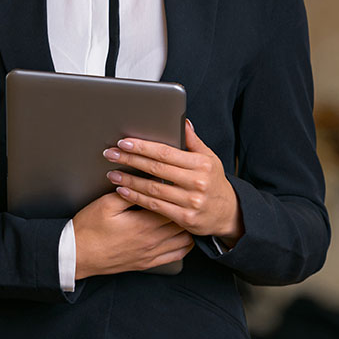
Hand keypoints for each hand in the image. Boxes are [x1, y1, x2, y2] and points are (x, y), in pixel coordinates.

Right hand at [71, 191, 193, 279]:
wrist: (78, 255)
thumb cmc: (89, 229)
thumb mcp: (106, 204)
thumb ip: (130, 192)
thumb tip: (146, 179)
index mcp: (144, 224)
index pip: (172, 205)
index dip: (177, 193)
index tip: (177, 184)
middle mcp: (152, 241)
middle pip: (182, 222)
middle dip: (185, 207)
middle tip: (185, 195)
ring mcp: (151, 254)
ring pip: (185, 240)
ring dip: (187, 226)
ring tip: (184, 213)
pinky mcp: (148, 263)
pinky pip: (177, 256)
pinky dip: (185, 245)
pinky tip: (181, 235)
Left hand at [104, 119, 243, 244]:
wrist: (229, 213)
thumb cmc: (214, 182)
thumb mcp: (209, 158)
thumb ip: (193, 141)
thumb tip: (182, 120)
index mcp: (201, 164)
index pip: (166, 152)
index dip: (143, 147)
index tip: (124, 142)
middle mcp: (196, 182)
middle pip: (156, 169)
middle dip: (129, 160)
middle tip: (110, 154)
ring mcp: (191, 202)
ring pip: (153, 189)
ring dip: (129, 181)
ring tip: (112, 173)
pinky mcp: (184, 218)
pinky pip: (155, 206)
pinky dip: (136, 198)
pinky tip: (123, 191)